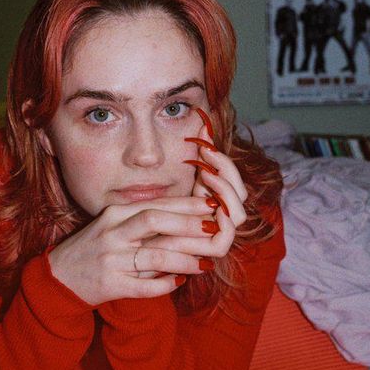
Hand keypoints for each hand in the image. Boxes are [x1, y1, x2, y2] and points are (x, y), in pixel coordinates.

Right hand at [47, 195, 213, 306]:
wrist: (60, 277)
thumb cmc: (95, 248)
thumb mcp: (113, 225)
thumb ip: (142, 220)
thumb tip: (185, 216)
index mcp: (114, 214)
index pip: (155, 205)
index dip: (186, 205)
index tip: (211, 206)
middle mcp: (112, 233)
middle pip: (154, 222)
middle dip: (188, 225)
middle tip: (214, 230)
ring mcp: (111, 260)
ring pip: (154, 256)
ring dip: (184, 260)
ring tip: (205, 263)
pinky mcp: (110, 285)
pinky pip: (144, 287)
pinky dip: (164, 285)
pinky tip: (180, 283)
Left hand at [160, 107, 247, 266]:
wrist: (129, 245)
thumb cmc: (146, 211)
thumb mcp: (169, 177)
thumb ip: (191, 155)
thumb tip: (203, 118)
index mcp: (212, 200)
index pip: (230, 178)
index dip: (222, 159)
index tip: (203, 140)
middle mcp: (219, 217)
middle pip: (240, 193)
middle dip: (225, 170)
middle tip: (205, 154)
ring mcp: (217, 234)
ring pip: (238, 214)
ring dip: (226, 190)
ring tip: (206, 173)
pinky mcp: (212, 251)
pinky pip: (227, 236)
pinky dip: (224, 217)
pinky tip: (210, 200)